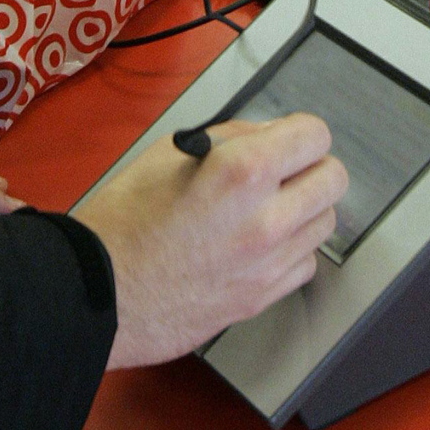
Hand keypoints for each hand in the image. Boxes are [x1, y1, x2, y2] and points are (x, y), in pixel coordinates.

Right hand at [74, 113, 348, 369]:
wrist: (94, 293)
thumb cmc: (120, 221)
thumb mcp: (167, 152)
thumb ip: (230, 137)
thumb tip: (268, 134)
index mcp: (241, 172)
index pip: (315, 135)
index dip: (300, 131)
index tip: (288, 138)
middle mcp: (266, 219)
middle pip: (334, 179)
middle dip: (312, 167)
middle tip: (285, 171)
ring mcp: (267, 264)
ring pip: (325, 222)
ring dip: (304, 209)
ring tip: (266, 209)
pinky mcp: (261, 298)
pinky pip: (305, 263)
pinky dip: (291, 250)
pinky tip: (258, 245)